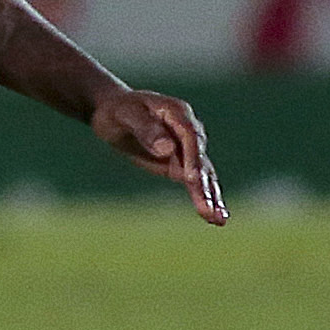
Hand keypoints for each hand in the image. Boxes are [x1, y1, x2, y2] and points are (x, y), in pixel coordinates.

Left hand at [92, 88, 224, 224]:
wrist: (112, 113)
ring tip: (218, 219)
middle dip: (204, 185)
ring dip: (210, 197)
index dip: (193, 158)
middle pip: (200, 160)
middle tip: (208, 209)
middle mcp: (189, 131)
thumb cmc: (118, 109)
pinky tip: (214, 217)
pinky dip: (204, 198)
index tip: (192, 179)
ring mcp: (187, 150)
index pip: (191, 137)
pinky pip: (195, 183)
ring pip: (203, 175)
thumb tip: (168, 149)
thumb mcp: (126, 115)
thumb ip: (146, 129)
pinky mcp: (180, 165)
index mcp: (178, 113)